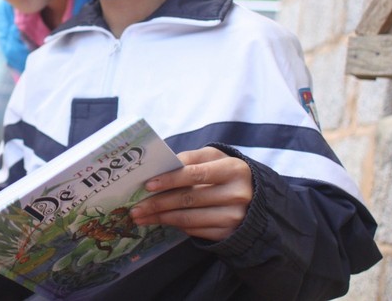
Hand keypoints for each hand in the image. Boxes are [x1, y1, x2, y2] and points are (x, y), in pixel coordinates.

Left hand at [129, 146, 251, 240]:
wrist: (255, 196)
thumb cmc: (226, 172)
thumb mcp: (214, 158)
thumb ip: (190, 158)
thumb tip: (162, 165)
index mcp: (233, 169)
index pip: (195, 174)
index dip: (170, 180)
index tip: (148, 185)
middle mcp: (237, 194)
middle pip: (189, 199)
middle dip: (158, 203)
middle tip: (136, 207)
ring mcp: (234, 217)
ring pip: (189, 218)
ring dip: (160, 218)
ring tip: (141, 217)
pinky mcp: (229, 233)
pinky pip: (195, 230)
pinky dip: (176, 224)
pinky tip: (162, 220)